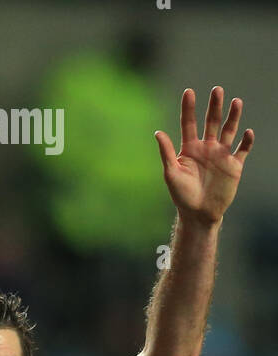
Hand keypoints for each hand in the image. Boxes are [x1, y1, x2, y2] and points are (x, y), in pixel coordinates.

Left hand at [155, 88, 252, 226]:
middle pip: (211, 122)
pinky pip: (243, 150)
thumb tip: (158, 132)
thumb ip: (167, 153)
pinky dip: (246, 141)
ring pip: (229, 131)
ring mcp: (222, 155)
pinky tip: (247, 132)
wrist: (199, 214)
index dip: (188, 108)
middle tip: (217, 90)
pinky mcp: (234, 165)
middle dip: (214, 106)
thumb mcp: (171, 173)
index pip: (189, 123)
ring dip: (233, 117)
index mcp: (190, 148)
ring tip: (236, 101)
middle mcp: (207, 148)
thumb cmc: (181, 196)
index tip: (189, 92)